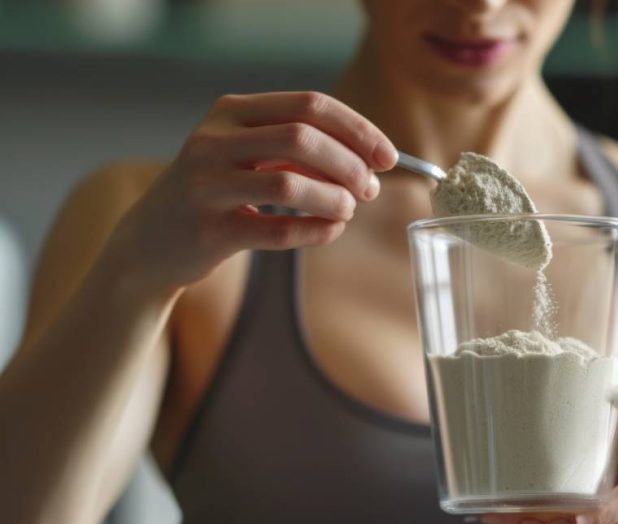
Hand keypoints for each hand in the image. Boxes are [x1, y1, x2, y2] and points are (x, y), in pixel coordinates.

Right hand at [105, 91, 396, 295]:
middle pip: (302, 137)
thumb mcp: (247, 157)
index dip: (357, 129)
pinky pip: (278, 229)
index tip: (387, 156)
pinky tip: (330, 231)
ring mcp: (206, 185)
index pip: (309, 105)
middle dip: (350, 164)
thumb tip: (367, 161)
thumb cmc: (213, 196)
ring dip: (334, 199)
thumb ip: (298, 152)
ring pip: (290, 183)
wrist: (149, 243)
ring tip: (348, 210)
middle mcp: (213, 141)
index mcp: (230, 112)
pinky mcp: (209, 231)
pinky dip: (316, 231)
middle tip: (370, 188)